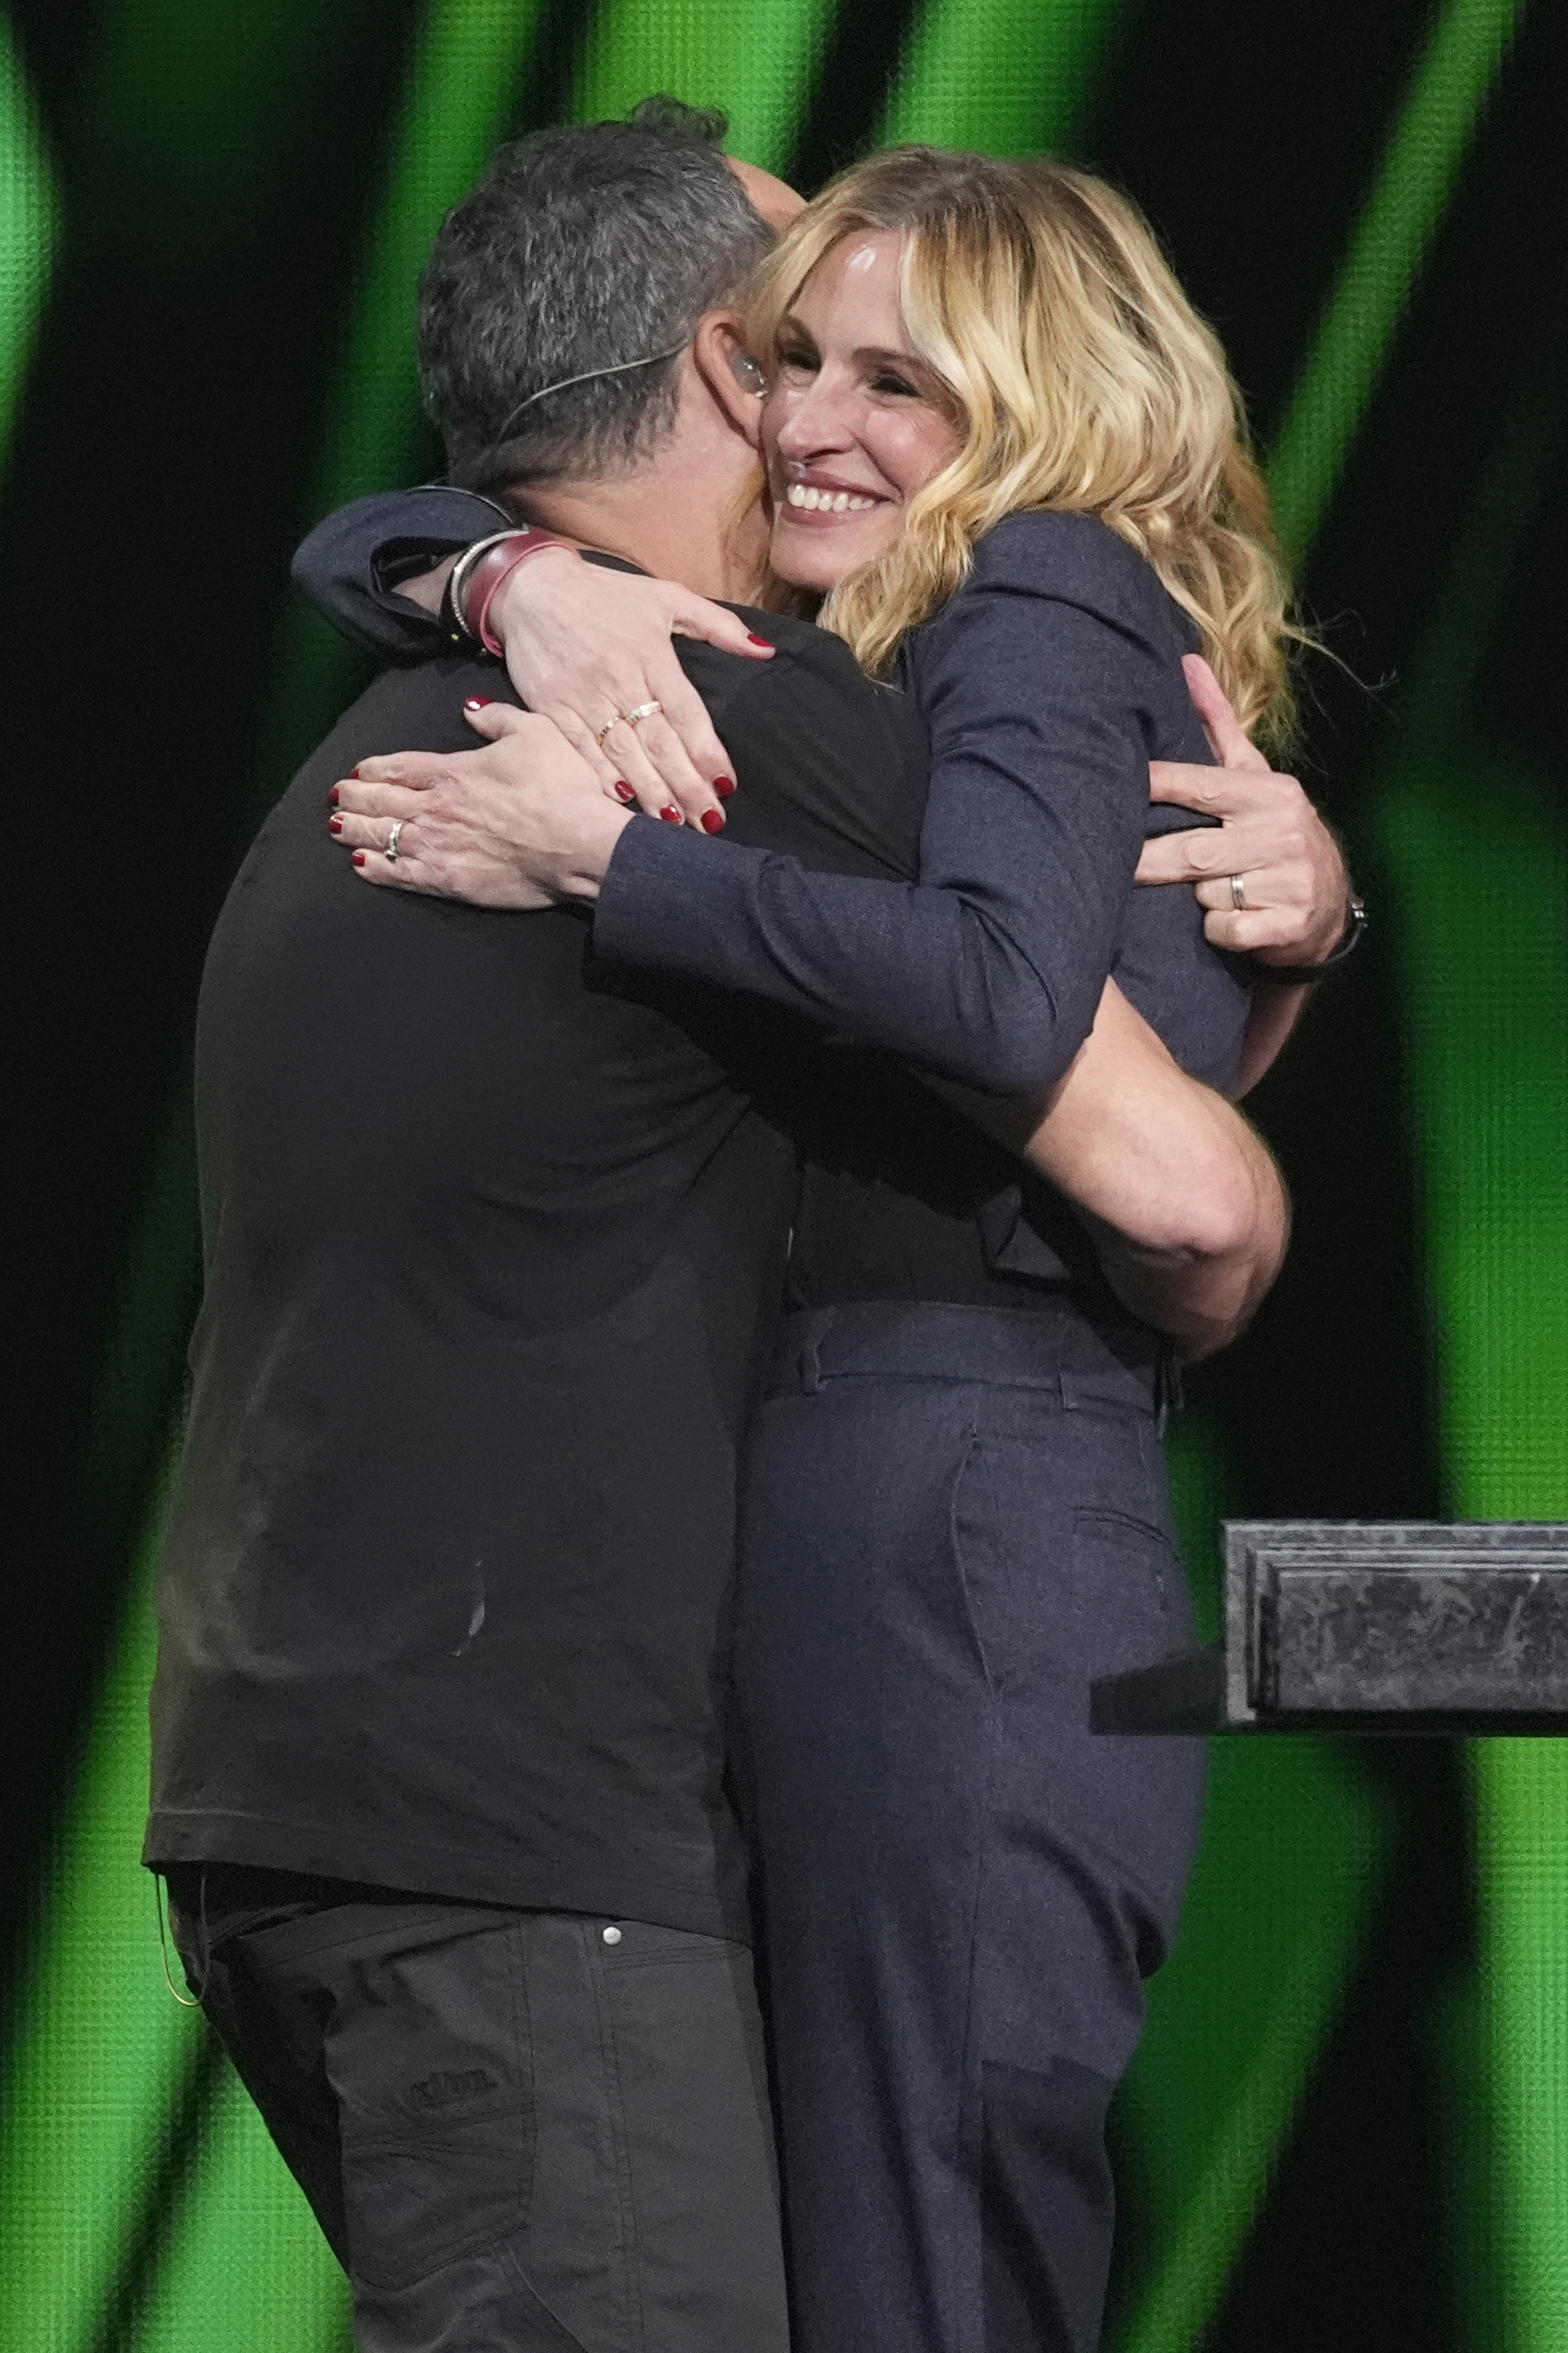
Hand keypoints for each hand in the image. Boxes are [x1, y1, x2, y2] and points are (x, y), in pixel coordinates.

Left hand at [330, 706, 630, 906]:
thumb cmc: (563, 788)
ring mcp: (440, 846)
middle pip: (381, 802)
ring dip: (354, 830)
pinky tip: (361, 864)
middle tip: (335, 798)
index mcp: (453, 772)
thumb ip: (497, 718)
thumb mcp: (535, 732)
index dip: (372, 769)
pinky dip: (375, 868)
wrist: (581, 845)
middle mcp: (437, 808)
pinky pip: (400, 874)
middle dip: (352, 798)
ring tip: (336, 827)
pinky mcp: (450, 881)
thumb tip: (471, 709)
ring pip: (382, 837)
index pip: (398, 768)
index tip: (358, 771)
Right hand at [485, 546, 773, 829]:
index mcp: (651, 654)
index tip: (726, 784)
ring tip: (674, 824)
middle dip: (687, 786)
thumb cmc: (605, 594)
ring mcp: (584, 696)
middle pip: (660, 742)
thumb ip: (719, 625)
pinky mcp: (552, 708)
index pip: (687, 712)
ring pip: (623, 753)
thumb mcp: (667, 596)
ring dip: (651, 792)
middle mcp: (620, 678)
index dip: (707, 751)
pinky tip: (622, 802)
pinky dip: (601, 777)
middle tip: (709, 821)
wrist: (532, 587)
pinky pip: (580, 750)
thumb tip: (764, 650)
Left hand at [1136, 655, 1349, 963]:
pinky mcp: (1288, 925)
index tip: (1124, 783)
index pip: (1202, 786)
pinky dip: (1218, 931)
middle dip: (1152, 863)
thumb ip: (1219, 725)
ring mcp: (1289, 880)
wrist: (1330, 904)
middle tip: (1121, 866)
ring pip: (1207, 894)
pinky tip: (1231, 922)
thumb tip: (1188, 663)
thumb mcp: (1254, 777)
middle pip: (1193, 851)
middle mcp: (1281, 832)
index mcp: (1269, 793)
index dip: (1160, 785)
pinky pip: (1225, 930)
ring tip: (1213, 891)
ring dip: (1198, 898)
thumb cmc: (1274, 831)